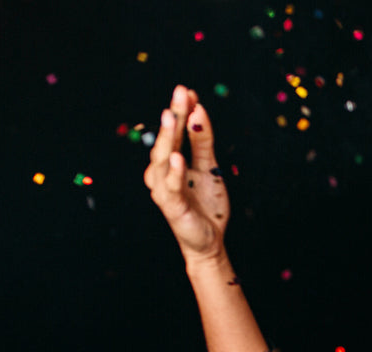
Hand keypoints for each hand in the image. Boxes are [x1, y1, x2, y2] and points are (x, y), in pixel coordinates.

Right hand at [143, 84, 229, 263]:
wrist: (210, 241)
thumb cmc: (206, 205)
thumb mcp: (210, 168)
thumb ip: (203, 141)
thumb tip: (198, 110)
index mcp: (170, 161)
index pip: (174, 132)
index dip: (180, 111)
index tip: (188, 91)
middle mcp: (161, 173)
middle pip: (166, 140)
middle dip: (173, 116)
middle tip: (180, 93)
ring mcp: (164, 189)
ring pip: (162, 159)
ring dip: (167, 136)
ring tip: (172, 116)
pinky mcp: (171, 206)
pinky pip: (171, 187)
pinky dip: (174, 172)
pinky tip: (178, 157)